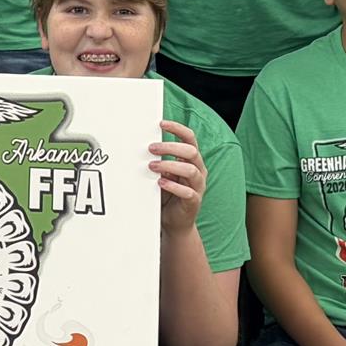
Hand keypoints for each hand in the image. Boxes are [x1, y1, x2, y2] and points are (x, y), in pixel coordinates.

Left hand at [151, 120, 206, 243]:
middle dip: (170, 147)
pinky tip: (161, 183)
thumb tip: (146, 147)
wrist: (175, 222)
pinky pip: (187, 192)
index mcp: (192, 160)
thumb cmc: (168, 194)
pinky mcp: (194, 201)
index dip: (177, 129)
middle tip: (151, 148)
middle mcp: (198, 170)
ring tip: (152, 166)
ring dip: (170, 166)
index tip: (161, 124)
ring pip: (191, 170)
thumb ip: (159, 161)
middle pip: (191, 152)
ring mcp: (198, 186)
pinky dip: (173, 186)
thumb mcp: (163, 173)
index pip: (190, 138)